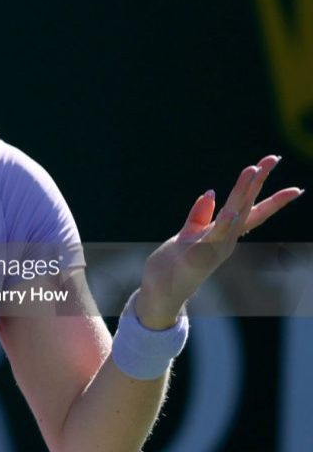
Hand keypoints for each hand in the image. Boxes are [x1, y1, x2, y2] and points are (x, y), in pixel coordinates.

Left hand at [136, 154, 303, 328]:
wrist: (161, 293)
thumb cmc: (175, 264)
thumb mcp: (188, 235)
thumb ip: (199, 216)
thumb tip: (210, 193)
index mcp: (224, 234)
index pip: (251, 210)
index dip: (269, 195)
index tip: (291, 182)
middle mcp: (225, 240)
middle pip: (247, 206)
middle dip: (259, 181)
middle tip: (272, 158)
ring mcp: (214, 248)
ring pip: (233, 215)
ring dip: (243, 192)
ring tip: (253, 170)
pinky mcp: (198, 255)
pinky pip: (214, 237)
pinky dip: (225, 223)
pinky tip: (233, 209)